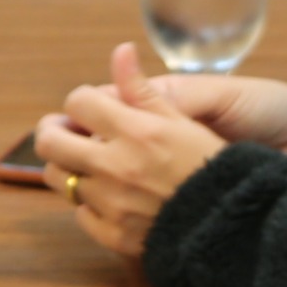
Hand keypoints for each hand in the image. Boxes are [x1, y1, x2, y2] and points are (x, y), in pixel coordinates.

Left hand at [32, 45, 286, 261]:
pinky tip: (109, 197)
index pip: (77, 102)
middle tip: (65, 131)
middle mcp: (116, 166)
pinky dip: (88, 204)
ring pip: (58, 178)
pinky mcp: (114, 235)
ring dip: (66, 166)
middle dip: (53, 131)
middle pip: (50, 142)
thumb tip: (120, 50)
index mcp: (135, 131)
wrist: (236, 222)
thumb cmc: (212, 164)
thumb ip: (142, 88)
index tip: (89, 108)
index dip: (81, 102)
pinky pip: (80, 214)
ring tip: (86, 163)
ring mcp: (111, 203)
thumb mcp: (182, 119)